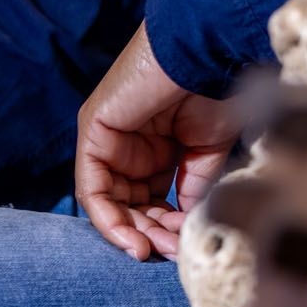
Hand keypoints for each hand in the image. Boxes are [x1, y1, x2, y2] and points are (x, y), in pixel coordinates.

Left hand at [76, 23, 238, 261]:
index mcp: (156, 148)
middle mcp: (127, 146)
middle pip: (129, 204)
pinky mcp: (94, 132)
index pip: (151, 200)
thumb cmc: (215, 93)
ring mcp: (108, 139)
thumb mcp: (206, 153)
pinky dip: (108, 218)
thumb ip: (192, 189)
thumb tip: (186, 228)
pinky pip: (92, 187)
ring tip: (154, 250)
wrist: (206, 53)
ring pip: (109, 202)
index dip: (166, 227)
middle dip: (149, 233)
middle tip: (168, 254)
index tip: (183, 249)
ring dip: (131, 231)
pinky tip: (132, 238)